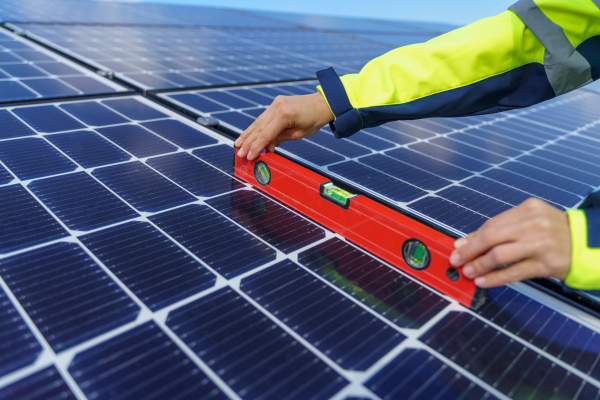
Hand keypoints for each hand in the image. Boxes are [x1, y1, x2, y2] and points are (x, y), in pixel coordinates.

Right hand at [235, 93, 333, 159]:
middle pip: (259, 128)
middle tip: (239, 153)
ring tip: (238, 144)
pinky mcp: (276, 103)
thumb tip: (267, 147)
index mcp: (285, 115)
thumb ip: (280, 139)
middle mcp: (277, 107)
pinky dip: (255, 127)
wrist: (322, 103)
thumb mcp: (298, 134)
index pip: (266, 134)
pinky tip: (247, 134)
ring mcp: (275, 103)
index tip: (249, 156)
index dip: (256, 146)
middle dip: (248, 142)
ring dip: (247, 134)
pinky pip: (263, 117)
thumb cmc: (314, 120)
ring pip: (258, 122)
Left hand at [449, 198, 571, 287]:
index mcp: (528, 208)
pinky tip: (484, 281)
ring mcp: (540, 244)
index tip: (458, 247)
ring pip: (500, 255)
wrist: (587, 244)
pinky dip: (495, 278)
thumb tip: (465, 241)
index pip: (492, 224)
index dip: (472, 237)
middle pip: (492, 237)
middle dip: (470, 250)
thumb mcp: (529, 222)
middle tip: (457, 260)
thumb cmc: (553, 233)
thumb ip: (500, 229)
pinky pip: (513, 272)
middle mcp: (534, 224)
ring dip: (480, 265)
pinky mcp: (545, 264)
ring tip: (469, 272)